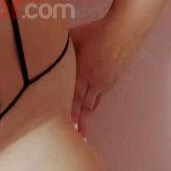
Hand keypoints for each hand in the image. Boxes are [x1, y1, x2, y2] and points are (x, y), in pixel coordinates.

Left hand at [69, 17, 139, 137]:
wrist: (124, 30)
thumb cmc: (97, 31)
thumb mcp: (73, 37)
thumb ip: (61, 46)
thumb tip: (45, 47)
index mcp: (83, 72)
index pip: (72, 97)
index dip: (67, 113)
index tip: (62, 127)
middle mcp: (94, 81)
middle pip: (83, 107)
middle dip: (78, 123)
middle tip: (73, 139)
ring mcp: (104, 81)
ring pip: (93, 104)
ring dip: (86, 118)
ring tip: (82, 133)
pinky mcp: (112, 79)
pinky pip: (100, 96)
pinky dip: (93, 105)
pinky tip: (90, 111)